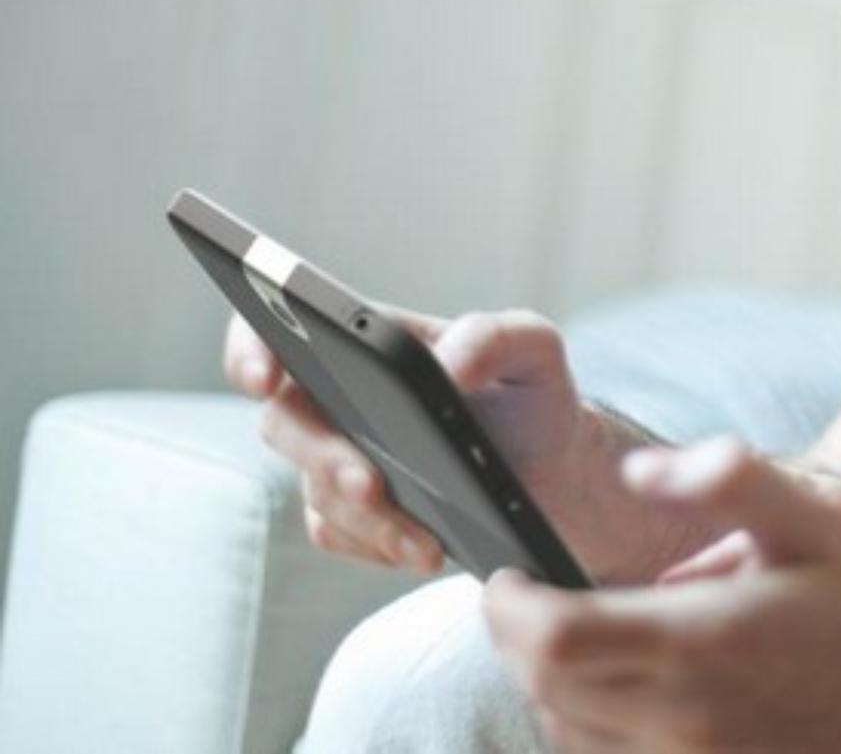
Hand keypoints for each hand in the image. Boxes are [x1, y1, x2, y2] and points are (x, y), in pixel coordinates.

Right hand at [223, 307, 586, 573]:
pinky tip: (425, 549)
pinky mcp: (348, 513)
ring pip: (316, 490)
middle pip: (286, 422)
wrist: (552, 473)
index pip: (279, 326)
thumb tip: (447, 364)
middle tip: (373, 482)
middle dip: (326, 456)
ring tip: (426, 537)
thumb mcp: (534, 349)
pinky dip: (380, 544)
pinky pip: (338, 533)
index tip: (264, 377)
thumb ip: (494, 337)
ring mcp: (336, 457)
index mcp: (368, 341)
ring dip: (369, 517)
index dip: (252, 346)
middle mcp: (337, 397)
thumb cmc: (531, 396)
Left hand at [483, 440, 840, 752]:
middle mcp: (678, 713)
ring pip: (561, 729)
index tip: (508, 575)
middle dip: (514, 636)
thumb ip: (729, 479)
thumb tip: (638, 468)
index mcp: (699, 640)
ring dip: (544, 681)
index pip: (555, 636)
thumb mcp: (808, 524)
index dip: (509, 607)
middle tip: (522, 597)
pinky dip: (579, 724)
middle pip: (542, 683)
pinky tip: (605, 687)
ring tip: (567, 636)